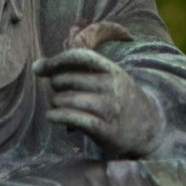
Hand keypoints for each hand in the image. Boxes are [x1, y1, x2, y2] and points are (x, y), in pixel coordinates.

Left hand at [33, 48, 165, 158]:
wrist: (147, 125)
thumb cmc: (116, 95)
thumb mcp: (107, 74)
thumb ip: (78, 66)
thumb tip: (38, 66)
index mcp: (110, 68)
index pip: (78, 56)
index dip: (55, 61)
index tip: (39, 68)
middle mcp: (110, 86)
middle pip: (67, 79)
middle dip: (55, 84)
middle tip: (57, 90)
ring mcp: (108, 108)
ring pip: (66, 100)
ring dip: (55, 102)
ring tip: (57, 104)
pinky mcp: (104, 129)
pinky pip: (72, 118)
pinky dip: (57, 116)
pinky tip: (52, 116)